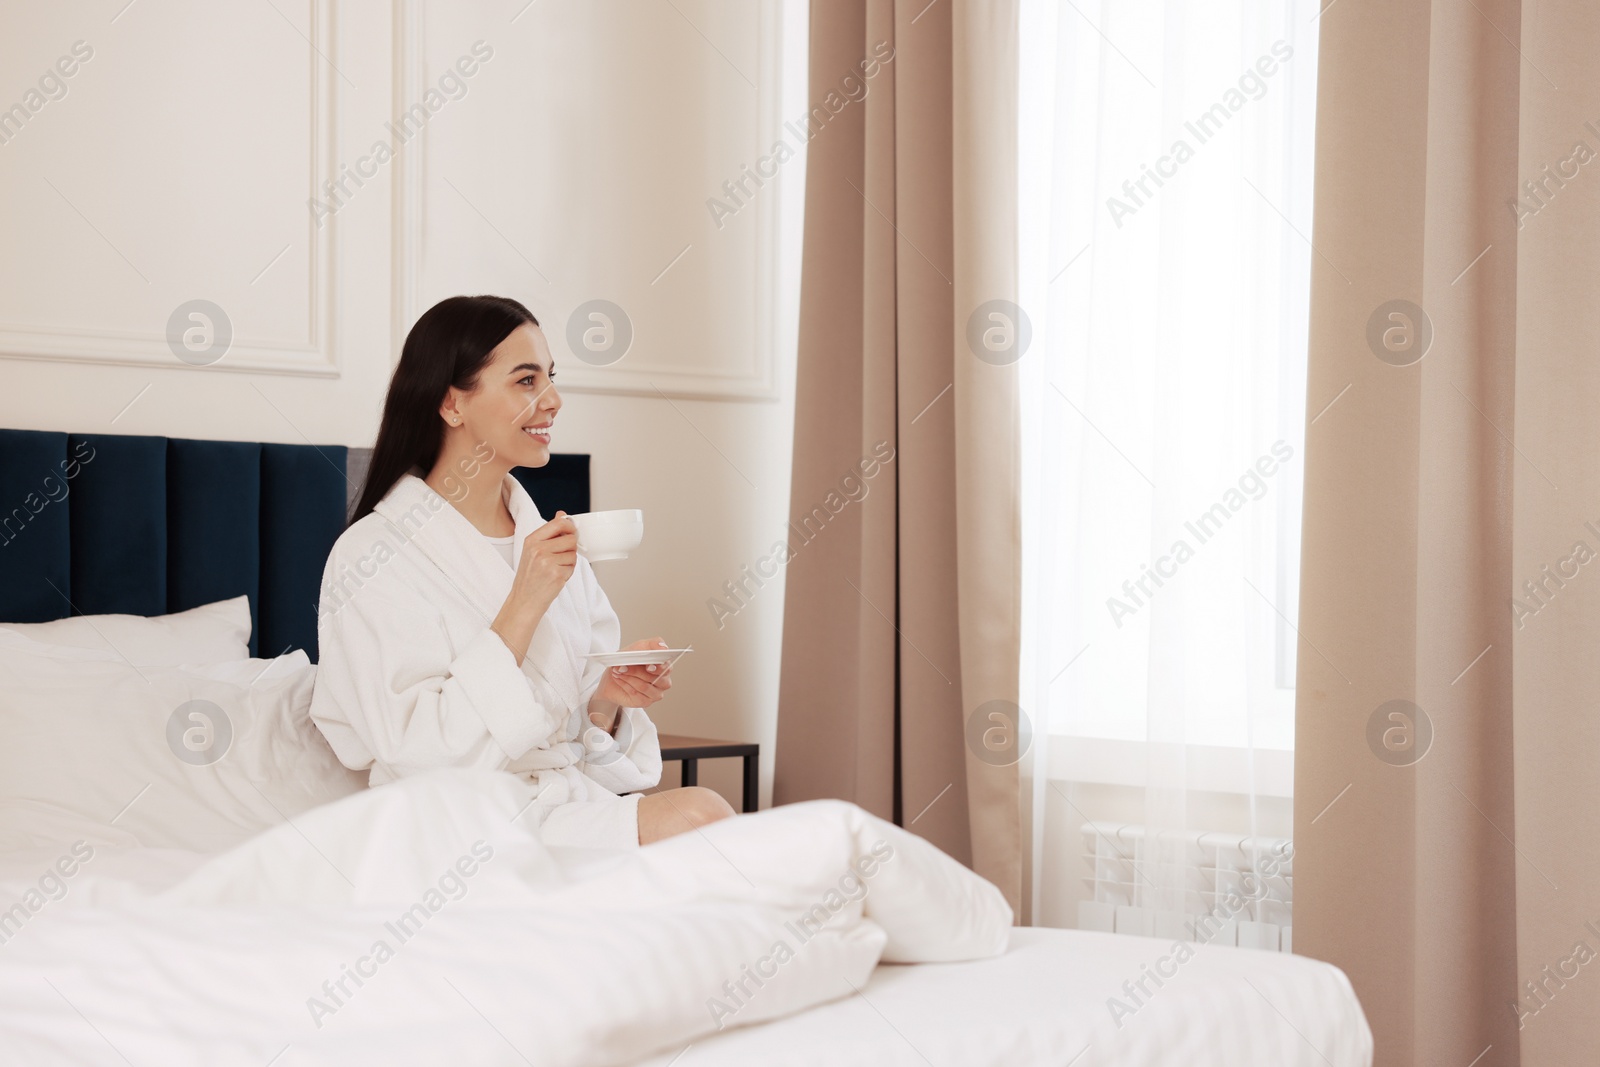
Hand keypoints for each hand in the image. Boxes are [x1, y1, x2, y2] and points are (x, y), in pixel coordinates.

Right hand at [491, 512, 576, 662]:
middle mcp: (538, 548)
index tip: (570, 533)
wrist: (524, 600)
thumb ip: (550, 532)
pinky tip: (556, 577)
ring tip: (555, 569)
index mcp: (532, 540)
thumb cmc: (530, 576)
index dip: (570, 527)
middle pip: (571, 538)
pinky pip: (573, 566)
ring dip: (569, 562)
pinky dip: (568, 573)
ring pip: (573, 553)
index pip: (558, 523)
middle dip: (570, 548)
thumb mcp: (534, 550)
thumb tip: (562, 514)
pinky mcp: (556, 574)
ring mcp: (547, 561)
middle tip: (560, 558)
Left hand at [594, 637, 673, 710]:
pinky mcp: (646, 702)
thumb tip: (663, 647)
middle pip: (654, 678)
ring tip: (617, 671)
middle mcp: (664, 681)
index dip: (659, 667)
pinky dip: (624, 684)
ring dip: (628, 677)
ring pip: (644, 686)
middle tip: (622, 666)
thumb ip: (651, 645)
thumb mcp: (637, 648)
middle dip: (636, 671)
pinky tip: (618, 678)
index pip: (667, 667)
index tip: (648, 666)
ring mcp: (656, 693)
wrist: (614, 676)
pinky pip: (636, 694)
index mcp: (665, 666)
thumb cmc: (628, 661)